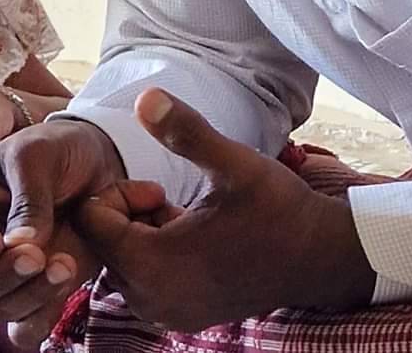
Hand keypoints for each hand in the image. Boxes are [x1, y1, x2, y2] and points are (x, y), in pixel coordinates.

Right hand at [0, 119, 168, 348]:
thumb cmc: (52, 149)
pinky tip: (66, 278)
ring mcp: (2, 275)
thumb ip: (26, 199)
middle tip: (35, 255)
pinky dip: (42, 316)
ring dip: (29, 294)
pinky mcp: (33, 294)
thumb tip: (20, 246)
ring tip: (65, 262)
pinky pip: (24, 329)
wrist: (94, 164)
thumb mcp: (34, 155)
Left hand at [73, 89, 376, 330]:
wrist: (324, 258)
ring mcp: (167, 313)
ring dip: (139, 231)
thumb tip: (144, 96)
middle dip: (125, 212)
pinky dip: (153, 252)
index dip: (115, 194)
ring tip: (180, 212)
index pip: (88, 222)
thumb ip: (184, 132)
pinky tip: (189, 235)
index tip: (157, 183)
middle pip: (100, 243)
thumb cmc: (278, 208)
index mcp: (154, 266)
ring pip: (119, 260)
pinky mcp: (181, 314)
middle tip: (167, 194)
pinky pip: (141, 279)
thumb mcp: (232, 163)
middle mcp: (152, 300)